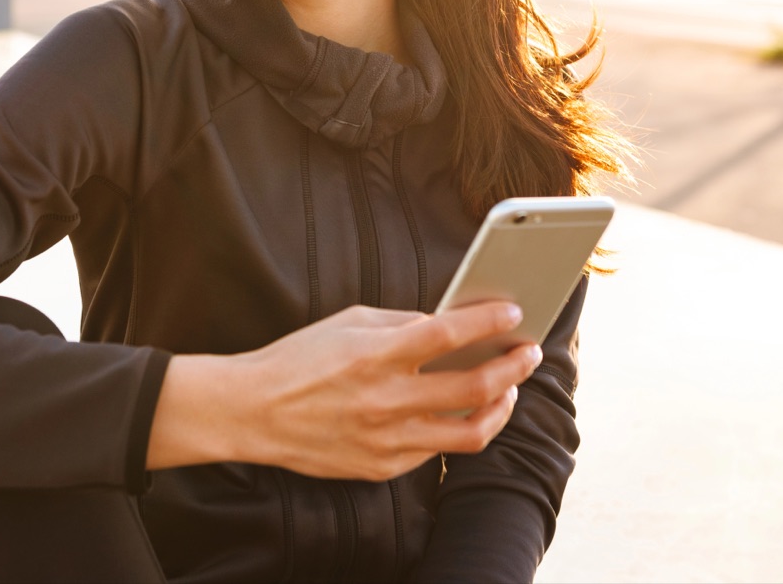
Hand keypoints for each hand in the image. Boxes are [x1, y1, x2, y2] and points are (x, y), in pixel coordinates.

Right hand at [147, 302, 540, 480]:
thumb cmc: (301, 359)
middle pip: (474, 387)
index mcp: (377, 354)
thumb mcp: (350, 322)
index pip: (448, 334)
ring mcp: (387, 440)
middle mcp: (387, 400)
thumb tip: (450, 323)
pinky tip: (462, 412)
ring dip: (500, 406)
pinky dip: (456, 428)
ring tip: (508, 389)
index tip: (514, 314)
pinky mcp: (382, 467)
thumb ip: (402, 323)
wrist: (254, 412)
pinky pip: (436, 452)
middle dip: (513, 367)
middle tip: (528, 354)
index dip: (488, 322)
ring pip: (470, 432)